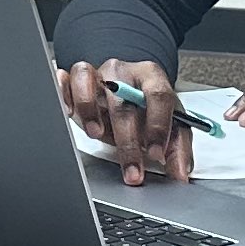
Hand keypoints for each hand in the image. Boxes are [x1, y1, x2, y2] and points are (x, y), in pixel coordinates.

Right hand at [63, 58, 188, 182]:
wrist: (128, 89)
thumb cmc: (147, 108)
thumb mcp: (171, 124)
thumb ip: (177, 147)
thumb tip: (180, 173)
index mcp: (152, 77)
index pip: (158, 95)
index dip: (158, 126)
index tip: (157, 154)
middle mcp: (122, 72)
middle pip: (122, 99)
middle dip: (127, 140)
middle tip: (132, 170)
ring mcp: (96, 73)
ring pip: (86, 78)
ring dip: (90, 108)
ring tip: (97, 134)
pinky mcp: (74, 79)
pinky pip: (64, 78)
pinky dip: (63, 93)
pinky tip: (70, 112)